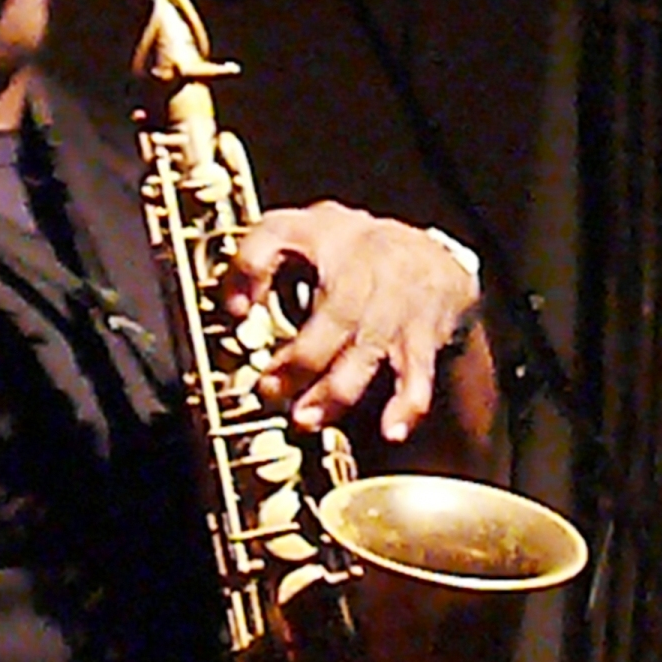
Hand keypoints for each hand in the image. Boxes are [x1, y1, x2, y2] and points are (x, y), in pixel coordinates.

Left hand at [223, 205, 475, 443]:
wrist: (427, 258)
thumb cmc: (350, 250)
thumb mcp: (296, 232)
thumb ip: (256, 260)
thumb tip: (234, 306)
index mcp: (330, 240)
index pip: (282, 243)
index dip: (257, 274)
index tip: (241, 318)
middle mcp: (368, 272)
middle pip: (338, 316)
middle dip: (302, 359)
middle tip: (271, 390)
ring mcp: (398, 307)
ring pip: (371, 350)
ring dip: (339, 390)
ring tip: (309, 418)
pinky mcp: (423, 338)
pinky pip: (419, 374)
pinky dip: (408, 404)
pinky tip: (393, 430)